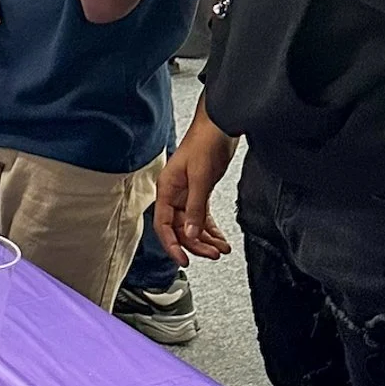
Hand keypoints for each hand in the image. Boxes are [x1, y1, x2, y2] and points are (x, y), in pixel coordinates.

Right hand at [153, 106, 235, 265]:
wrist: (220, 126)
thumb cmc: (204, 142)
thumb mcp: (200, 177)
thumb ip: (194, 207)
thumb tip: (190, 233)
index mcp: (166, 189)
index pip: (163, 224)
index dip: (172, 244)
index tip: (183, 259)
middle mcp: (174, 193)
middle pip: (179, 228)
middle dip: (195, 244)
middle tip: (212, 255)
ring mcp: (187, 193)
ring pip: (192, 225)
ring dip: (205, 239)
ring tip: (221, 250)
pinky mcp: (200, 191)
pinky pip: (202, 217)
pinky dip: (211, 229)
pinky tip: (220, 239)